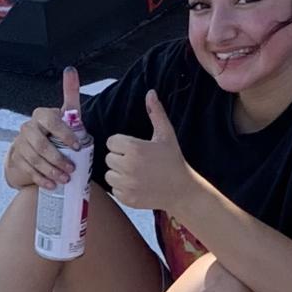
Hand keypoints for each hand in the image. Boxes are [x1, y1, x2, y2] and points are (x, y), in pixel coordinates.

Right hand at [6, 66, 85, 190]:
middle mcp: (28, 128)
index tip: (77, 146)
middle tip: (71, 169)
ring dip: (51, 171)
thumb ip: (70, 93)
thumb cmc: (55, 130)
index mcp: (41, 115)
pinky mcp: (18, 159)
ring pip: (35, 159)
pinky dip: (41, 178)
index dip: (64, 134)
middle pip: (41, 144)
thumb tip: (70, 70)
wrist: (35, 147)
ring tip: (64, 179)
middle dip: (57, 158)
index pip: (51, 121)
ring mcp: (21, 144)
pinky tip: (52, 184)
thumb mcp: (65, 114)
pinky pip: (29, 170)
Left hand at [104, 90, 194, 211]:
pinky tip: (137, 184)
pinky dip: (122, 188)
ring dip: (119, 173)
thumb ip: (156, 113)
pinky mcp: (126, 198)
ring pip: (109, 174)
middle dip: (120, 158)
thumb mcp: (166, 134)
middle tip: (137, 161)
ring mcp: (127, 184)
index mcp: (135, 148)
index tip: (135, 148)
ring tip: (136, 173)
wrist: (182, 189)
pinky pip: (114, 189)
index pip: (112, 142)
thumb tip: (150, 92)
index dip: (122, 144)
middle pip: (109, 157)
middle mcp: (128, 166)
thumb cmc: (173, 159)